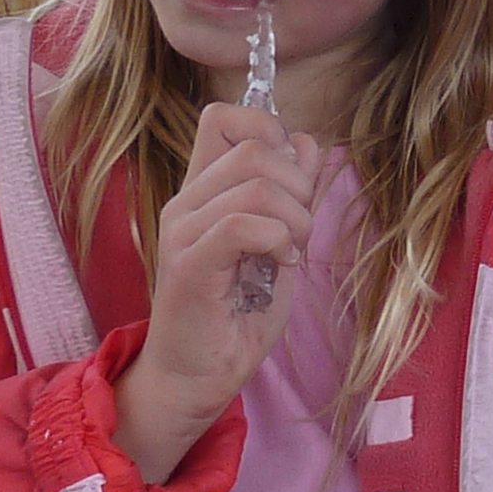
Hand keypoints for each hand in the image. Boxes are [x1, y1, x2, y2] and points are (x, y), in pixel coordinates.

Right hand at [112, 100, 325, 477]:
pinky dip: (278, 240)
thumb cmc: (238, 313)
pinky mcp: (188, 265)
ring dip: (295, 217)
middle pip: (254, 146)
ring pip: (255, 184)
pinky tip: (281, 264)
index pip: (224, 116)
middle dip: (299, 183)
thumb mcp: (278, 242)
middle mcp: (187, 200)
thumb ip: (291, 194)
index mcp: (204, 189)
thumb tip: (310, 143)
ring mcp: (183, 230)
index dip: (270, 131)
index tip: (292, 180)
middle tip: (301, 228)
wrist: (199, 375)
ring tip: (292, 251)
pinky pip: (242, 225)